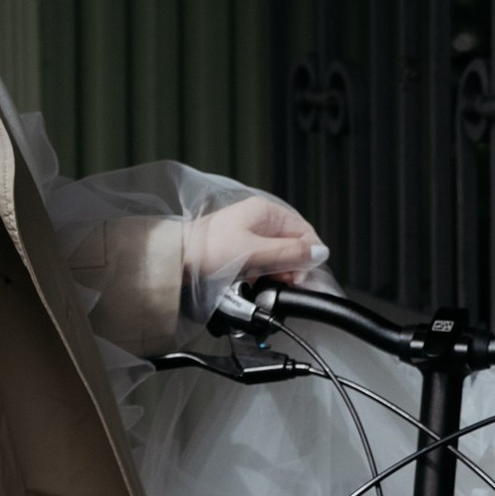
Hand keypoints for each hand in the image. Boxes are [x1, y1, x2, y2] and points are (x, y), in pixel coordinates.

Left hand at [186, 191, 323, 311]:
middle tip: (285, 282)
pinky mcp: (241, 250)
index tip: (302, 274)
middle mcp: (261, 220)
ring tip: (268, 283)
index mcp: (266, 212)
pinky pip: (264, 263)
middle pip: (293, 245)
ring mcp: (251, 235)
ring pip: (279, 256)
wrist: (175, 259)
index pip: (304, 231)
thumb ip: (288, 253)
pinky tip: (257, 283)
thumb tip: (319, 253)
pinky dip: (265, 275)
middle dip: (293, 266)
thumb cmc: (206, 249)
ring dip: (279, 272)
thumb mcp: (254, 252)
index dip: (308, 255)